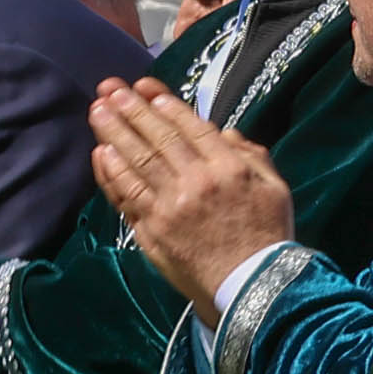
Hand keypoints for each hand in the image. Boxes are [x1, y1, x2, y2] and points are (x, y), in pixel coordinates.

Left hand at [89, 82, 290, 312]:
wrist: (251, 285)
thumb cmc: (268, 234)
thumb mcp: (276, 188)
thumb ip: (253, 156)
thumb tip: (224, 133)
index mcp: (230, 169)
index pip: (191, 129)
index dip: (166, 106)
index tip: (145, 88)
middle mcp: (196, 182)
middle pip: (158, 139)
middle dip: (131, 110)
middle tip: (109, 88)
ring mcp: (169, 207)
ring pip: (136, 162)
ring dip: (113, 134)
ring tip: (97, 110)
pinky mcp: (151, 229)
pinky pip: (126, 195)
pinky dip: (111, 173)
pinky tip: (101, 153)